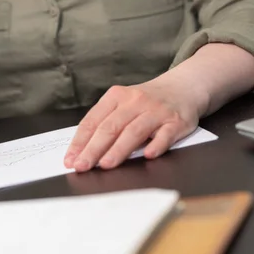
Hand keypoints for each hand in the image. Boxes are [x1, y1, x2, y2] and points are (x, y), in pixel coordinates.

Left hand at [64, 81, 202, 171]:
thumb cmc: (146, 102)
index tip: (70, 159)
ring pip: (134, 131)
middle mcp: (135, 102)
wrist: (183, 87)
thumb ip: (105, 123)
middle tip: (82, 166)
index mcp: (116, 97)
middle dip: (93, 149)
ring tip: (105, 165)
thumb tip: (82, 152)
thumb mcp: (122, 103)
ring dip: (118, 150)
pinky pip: (165, 134)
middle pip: (110, 127)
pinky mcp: (176, 121)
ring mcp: (156, 111)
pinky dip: (156, 145)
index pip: (93, 121)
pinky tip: (148, 156)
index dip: (80, 142)